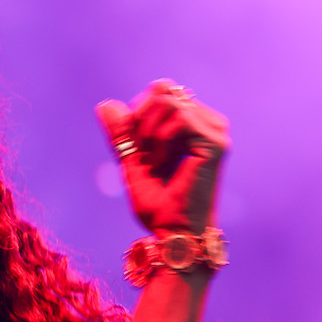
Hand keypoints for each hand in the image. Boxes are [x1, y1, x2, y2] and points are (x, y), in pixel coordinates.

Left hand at [96, 80, 229, 233]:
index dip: (138, 112)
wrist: (171, 231)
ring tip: (154, 162)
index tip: (137, 147)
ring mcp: (216, 132)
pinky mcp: (216, 143)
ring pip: (169, 102)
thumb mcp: (131, 159)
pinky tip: (163, 164)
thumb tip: (105, 103)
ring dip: (149, 133)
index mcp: (194, 124)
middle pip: (163, 90)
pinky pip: (180, 119)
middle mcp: (210, 123)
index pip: (161, 90)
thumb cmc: (157, 202)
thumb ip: (121, 133)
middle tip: (142, 153)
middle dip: (141, 119)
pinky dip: (161, 141)